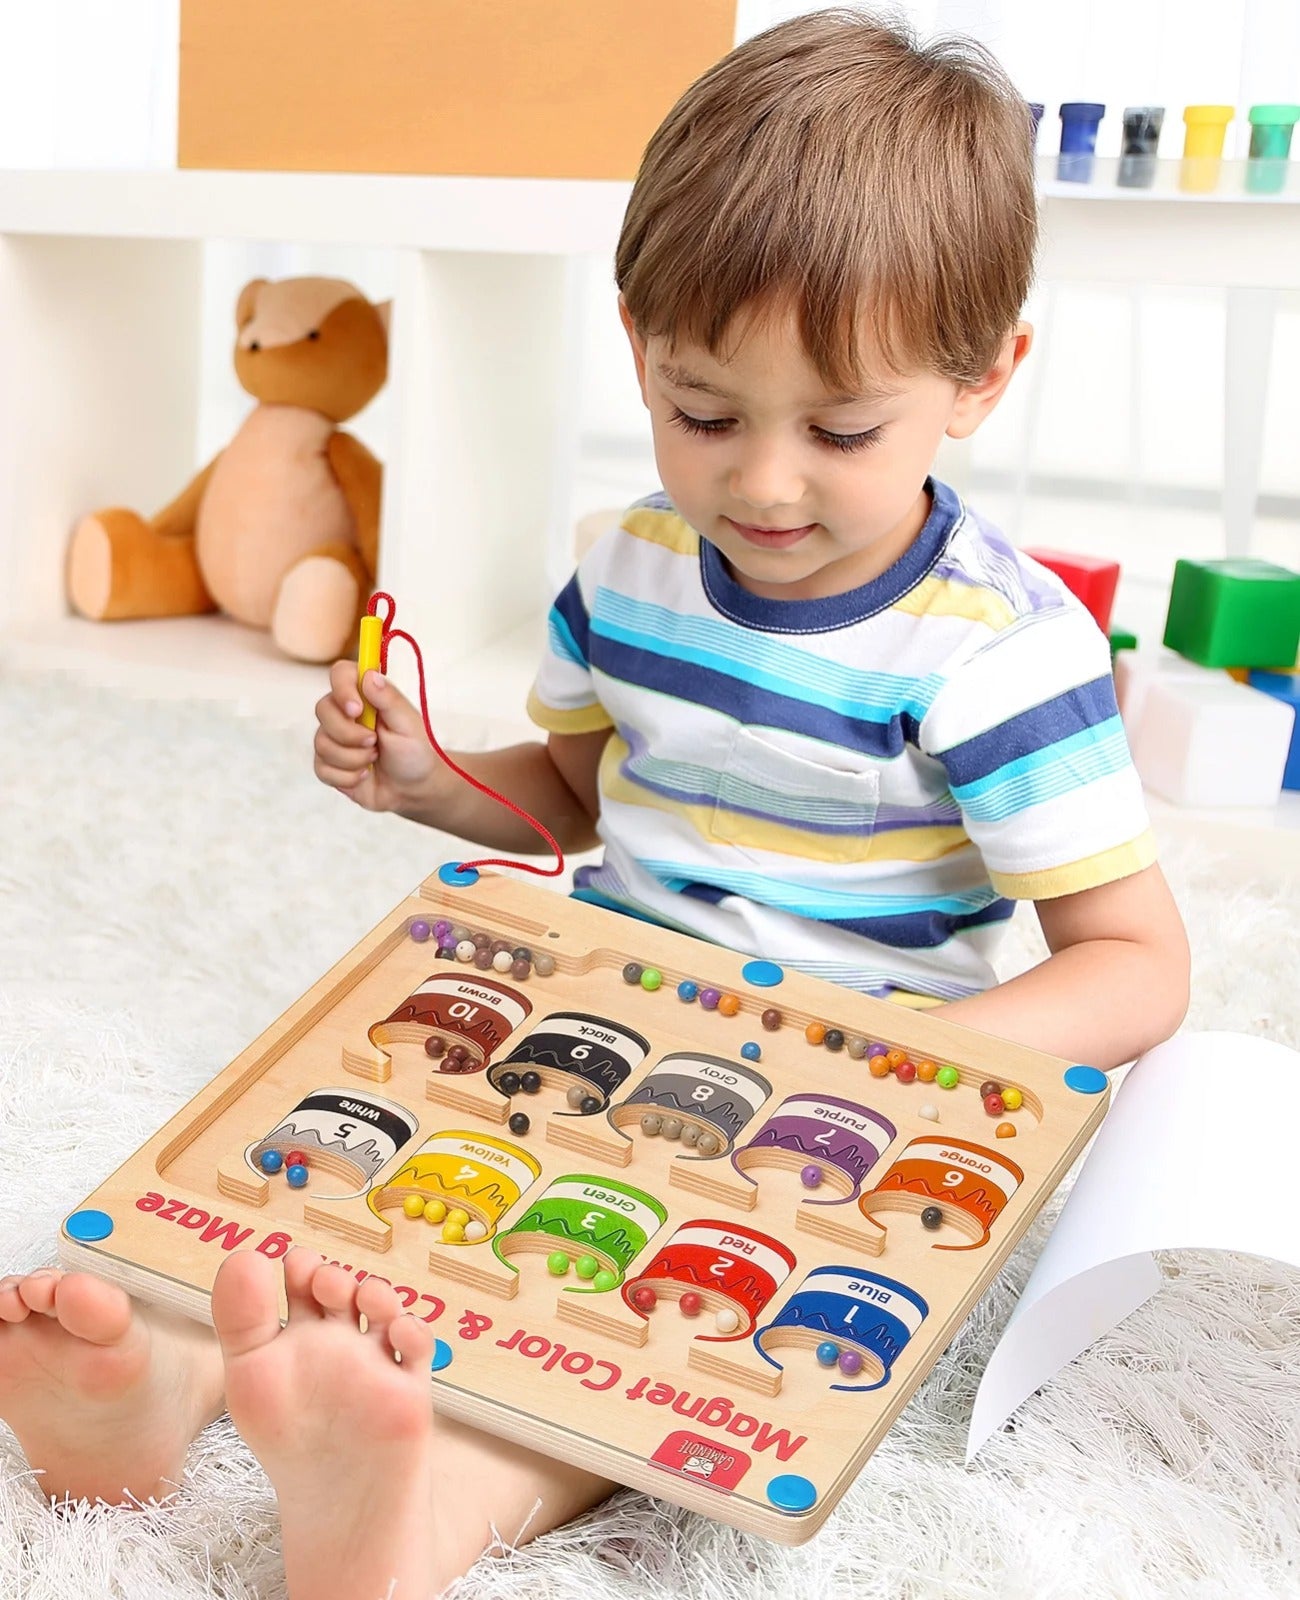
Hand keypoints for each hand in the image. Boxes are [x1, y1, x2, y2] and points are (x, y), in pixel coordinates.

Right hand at [313, 662, 442, 814]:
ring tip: (373, 760)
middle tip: (374, 743)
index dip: (342, 689)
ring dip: (352, 758)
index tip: (356, 710)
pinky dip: (347, 777)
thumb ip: (389, 699)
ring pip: (321, 743)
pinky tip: (364, 775)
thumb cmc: (414, 752)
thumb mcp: (408, 725)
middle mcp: (345, 713)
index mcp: (365, 696)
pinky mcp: (328, 763)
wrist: (412, 790)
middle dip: (349, 734)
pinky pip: (322, 768)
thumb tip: (369, 674)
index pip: (340, 674)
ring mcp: (334, 738)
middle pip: (323, 710)